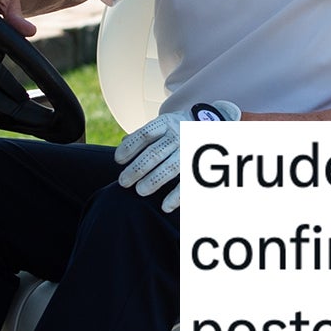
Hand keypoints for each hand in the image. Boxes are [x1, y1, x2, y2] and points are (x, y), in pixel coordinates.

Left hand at [113, 101, 240, 212]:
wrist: (212, 124)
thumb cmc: (177, 129)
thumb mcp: (162, 124)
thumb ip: (144, 135)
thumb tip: (123, 145)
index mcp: (166, 123)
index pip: (145, 134)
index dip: (130, 147)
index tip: (117, 160)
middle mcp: (179, 135)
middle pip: (155, 152)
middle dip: (137, 168)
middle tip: (123, 182)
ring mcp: (190, 150)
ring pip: (171, 167)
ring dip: (154, 181)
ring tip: (140, 191)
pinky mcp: (200, 165)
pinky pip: (188, 182)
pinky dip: (177, 196)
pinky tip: (165, 206)